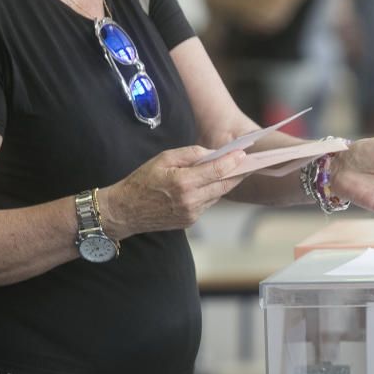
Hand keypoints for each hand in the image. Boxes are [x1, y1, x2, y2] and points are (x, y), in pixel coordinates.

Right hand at [100, 146, 247, 239]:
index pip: (217, 171)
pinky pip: (208, 203)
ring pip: (218, 195)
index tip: (243, 154)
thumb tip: (213, 153)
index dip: (233, 162)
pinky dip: (212, 193)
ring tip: (232, 170)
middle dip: (237, 173)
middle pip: (224, 185)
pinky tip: (210, 184)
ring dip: (225, 183)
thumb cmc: (142, 181)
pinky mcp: (191, 221)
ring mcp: (192, 213)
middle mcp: (190, 200)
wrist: (126, 211)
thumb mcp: (163, 159)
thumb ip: (190, 154)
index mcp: (183, 182)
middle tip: (247, 162)